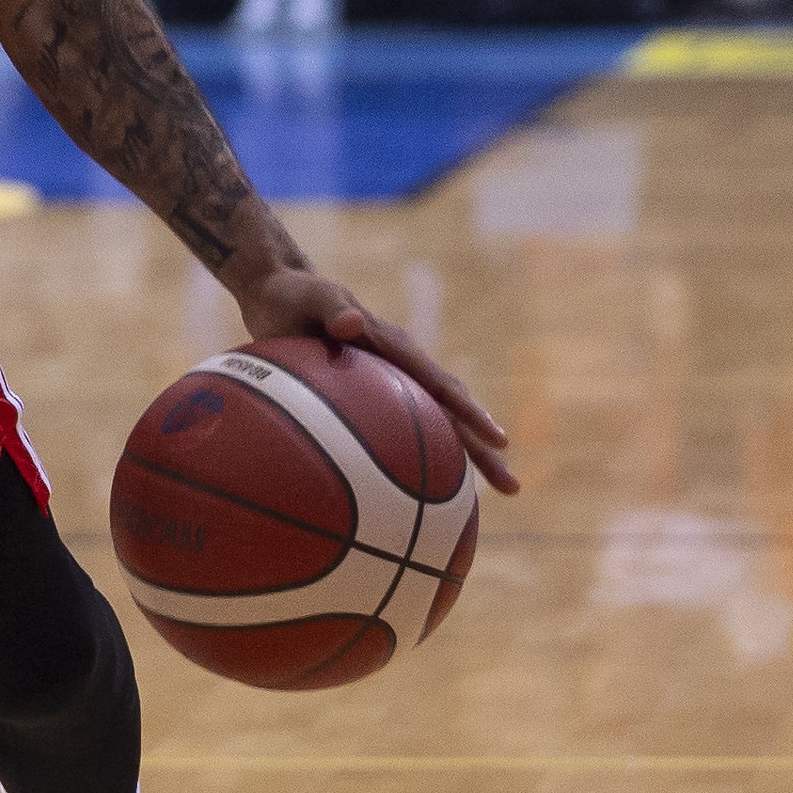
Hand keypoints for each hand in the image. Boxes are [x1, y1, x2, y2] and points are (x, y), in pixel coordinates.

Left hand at [234, 269, 519, 493]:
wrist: (279, 293)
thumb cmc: (294, 296)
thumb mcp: (311, 297)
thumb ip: (332, 309)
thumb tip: (352, 323)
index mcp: (394, 345)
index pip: (441, 385)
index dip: (470, 413)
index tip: (499, 440)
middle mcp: (401, 366)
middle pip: (451, 414)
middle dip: (482, 449)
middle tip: (512, 488)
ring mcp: (389, 382)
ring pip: (432, 426)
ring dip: (457, 460)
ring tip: (483, 499)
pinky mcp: (370, 394)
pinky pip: (396, 432)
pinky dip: (412, 459)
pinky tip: (410, 496)